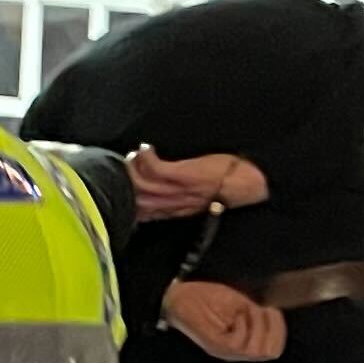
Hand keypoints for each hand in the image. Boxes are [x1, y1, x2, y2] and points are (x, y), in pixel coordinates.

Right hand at [128, 148, 268, 219]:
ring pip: (141, 185)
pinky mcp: (184, 176)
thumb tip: (160, 191)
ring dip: (132, 168)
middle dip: (123, 182)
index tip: (119, 186)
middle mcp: (172, 204)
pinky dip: (146, 158)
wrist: (245, 184)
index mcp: (173, 211)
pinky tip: (146, 149)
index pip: (140, 213)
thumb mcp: (195, 200)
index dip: (125, 202)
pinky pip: (155, 169)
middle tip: (121, 166)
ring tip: (133, 156)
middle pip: (135, 199)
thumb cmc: (222, 189)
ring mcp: (177, 191)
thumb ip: (177, 199)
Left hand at [163, 278, 287, 361]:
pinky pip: (238, 342)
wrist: (176, 298)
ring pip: (256, 349)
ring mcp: (225, 350)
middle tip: (260, 309)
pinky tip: (236, 314)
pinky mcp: (214, 345)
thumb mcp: (236, 304)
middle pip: (269, 352)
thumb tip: (274, 312)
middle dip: (271, 327)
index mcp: (242, 343)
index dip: (280, 329)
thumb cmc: (204, 299)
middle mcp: (235, 352)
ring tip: (246, 310)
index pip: (274, 350)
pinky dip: (243, 325)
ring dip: (258, 325)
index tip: (274, 309)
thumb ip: (255, 313)